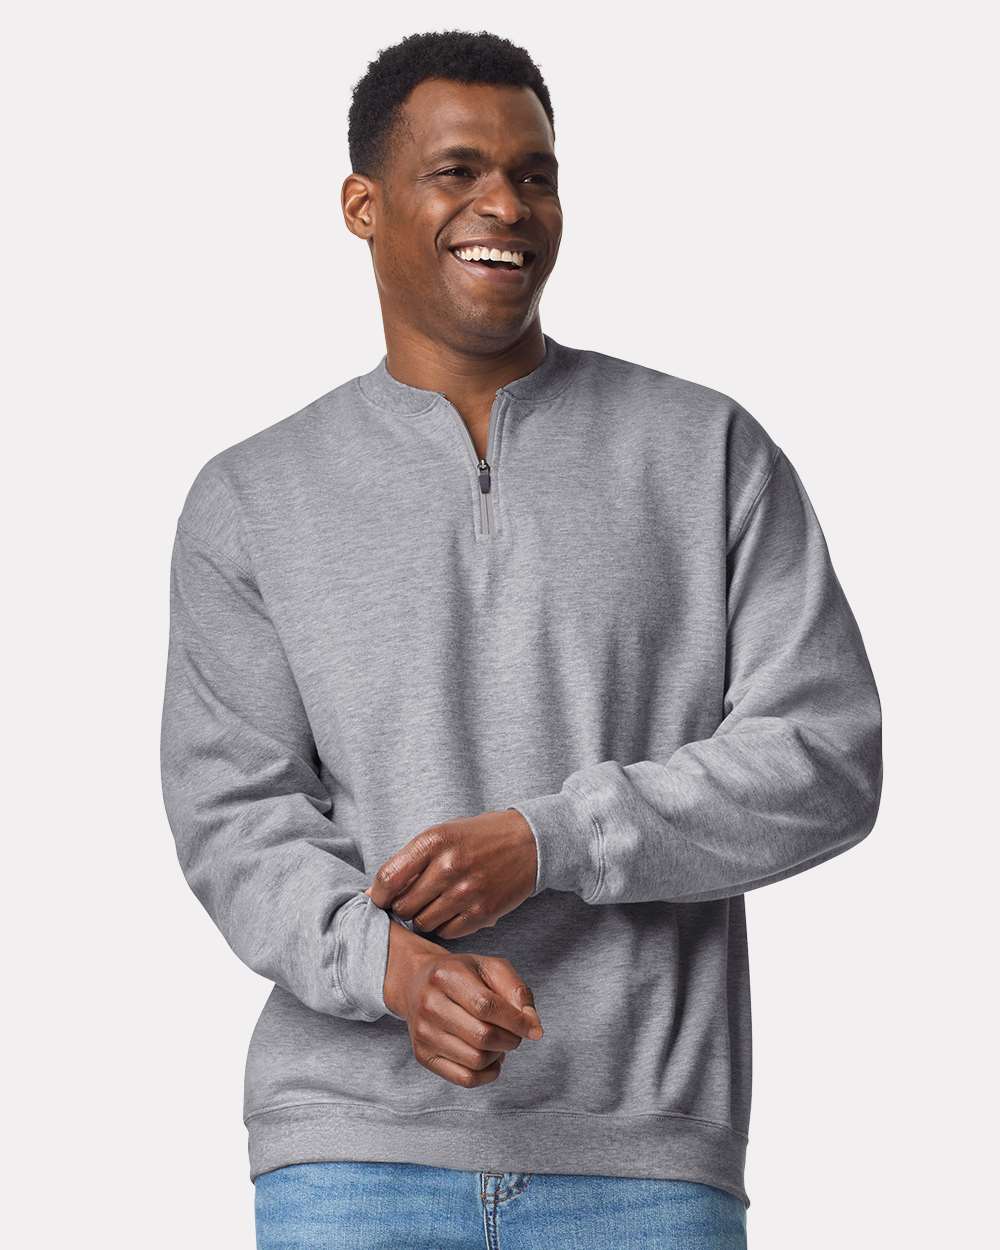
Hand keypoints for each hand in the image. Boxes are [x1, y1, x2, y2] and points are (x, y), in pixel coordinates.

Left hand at [364, 808, 536, 938]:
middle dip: (403, 907)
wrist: (528, 843)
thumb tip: (374, 894)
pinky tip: (453, 910)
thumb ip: (408, 862)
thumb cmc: (478, 838)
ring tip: (436, 904)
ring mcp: (466, 891)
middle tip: (414, 900)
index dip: (379, 895)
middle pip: (403, 906)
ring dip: (424, 918)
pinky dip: (444, 926)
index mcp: (433, 841)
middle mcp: (448, 866)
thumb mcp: (441, 835)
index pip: (388, 879)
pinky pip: (446, 932)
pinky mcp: (482, 912)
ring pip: (423, 923)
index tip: (381, 899)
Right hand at [383, 922, 543, 1086]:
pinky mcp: (423, 1055)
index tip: (533, 1028)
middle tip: (514, 1032)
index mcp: (446, 975)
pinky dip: (487, 1073)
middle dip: (510, 1039)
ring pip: (476, 1060)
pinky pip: (465, 1078)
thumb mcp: (491, 968)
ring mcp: (423, 1032)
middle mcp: (429, 1004)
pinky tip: (490, 1057)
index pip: (487, 1006)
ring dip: (498, 1055)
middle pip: (482, 1036)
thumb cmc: (461, 974)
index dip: (516, 1021)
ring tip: (498, 1040)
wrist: (417, 982)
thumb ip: (517, 991)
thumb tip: (533, 1027)